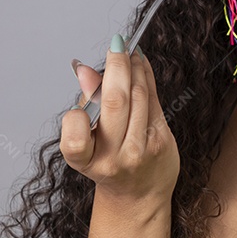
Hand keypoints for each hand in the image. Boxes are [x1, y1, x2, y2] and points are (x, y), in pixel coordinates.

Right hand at [62, 34, 179, 205]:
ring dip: (134, 67)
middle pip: (116, 101)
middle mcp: (113, 158)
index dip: (76, 110)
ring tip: (128, 52)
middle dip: (116, 66)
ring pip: (138, 95)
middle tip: (116, 44)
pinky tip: (140, 64)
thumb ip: (87, 104)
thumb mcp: (88, 138)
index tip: (83, 78)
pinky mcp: (161, 142)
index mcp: (86, 160)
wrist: (139, 193)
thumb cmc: (107, 160)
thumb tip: (84, 70)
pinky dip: (146, 77)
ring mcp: (140, 151)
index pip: (74, 135)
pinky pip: (153, 100)